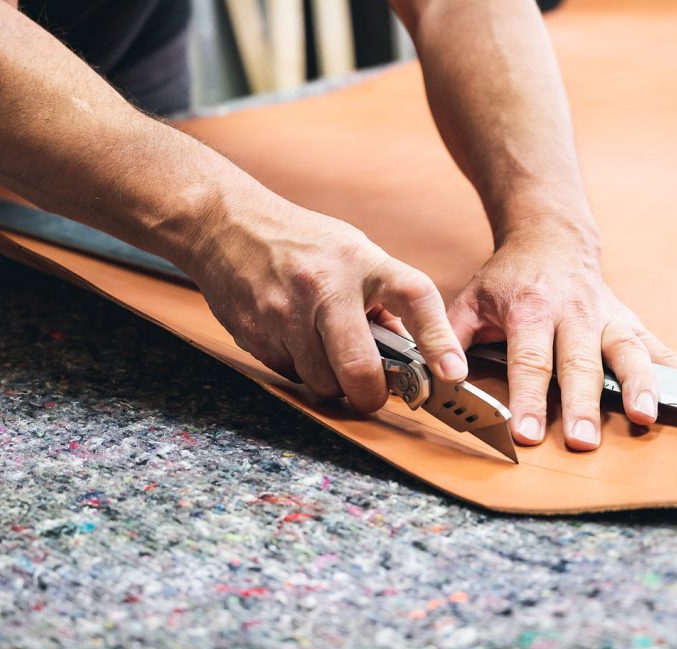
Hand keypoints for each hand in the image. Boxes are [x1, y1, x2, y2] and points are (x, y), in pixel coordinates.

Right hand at [184, 200, 467, 410]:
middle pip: (358, 366)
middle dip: (371, 395)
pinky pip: (290, 374)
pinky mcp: (257, 334)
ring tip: (326, 351)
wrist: (225, 225)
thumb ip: (382, 298)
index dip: (438, 339)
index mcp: (362, 262)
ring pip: (322, 381)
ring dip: (331, 381)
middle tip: (374, 395)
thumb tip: (409, 351)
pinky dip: (300, 369)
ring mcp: (286, 313)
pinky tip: (294, 339)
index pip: (414, 297)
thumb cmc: (299, 241)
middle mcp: (325, 287)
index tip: (451, 373)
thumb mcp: (353, 252)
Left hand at [447, 229, 676, 450]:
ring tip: (647, 418)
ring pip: (627, 352)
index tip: (526, 432)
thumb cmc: (507, 278)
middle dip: (584, 404)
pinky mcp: (629, 321)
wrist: (550, 236)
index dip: (528, 398)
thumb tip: (437, 376)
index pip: (529, 361)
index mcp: (530, 310)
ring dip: (640, 386)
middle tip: (583, 441)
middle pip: (580, 364)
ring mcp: (606, 317)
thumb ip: (449, 337)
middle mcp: (573, 313)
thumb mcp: (469, 299)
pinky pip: (660, 346)